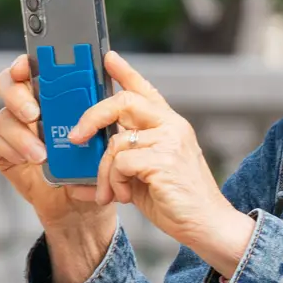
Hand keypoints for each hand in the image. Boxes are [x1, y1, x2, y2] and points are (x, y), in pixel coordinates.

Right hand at [0, 52, 119, 281]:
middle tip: (35, 113)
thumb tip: (112, 60)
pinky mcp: (5, 151)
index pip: (32, 68)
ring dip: (21, 134)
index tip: (28, 67)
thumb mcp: (111, 128)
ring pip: (4, 117)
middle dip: (18, 96)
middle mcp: (31, 106)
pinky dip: (13, 150)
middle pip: (9, 86)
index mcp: (54, 94)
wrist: (85, 203)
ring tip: (42, 154)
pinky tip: (31, 161)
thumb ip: (106, 97)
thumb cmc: (98, 162)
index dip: (25, 63)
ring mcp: (16, 128)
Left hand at [68, 53, 258, 276]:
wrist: (207, 224)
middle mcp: (172, 127)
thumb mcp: (144, 176)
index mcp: (170, 126)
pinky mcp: (164, 160)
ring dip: (104, 172)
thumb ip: (120, 165)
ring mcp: (170, 141)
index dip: (125, 72)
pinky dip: (114, 182)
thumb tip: (77, 178)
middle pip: (123, 102)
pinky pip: (120, 163)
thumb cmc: (177, 201)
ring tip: (110, 192)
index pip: (145, 90)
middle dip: (92, 117)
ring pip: (115, 143)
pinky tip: (123, 196)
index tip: (108, 57)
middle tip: (76, 138)